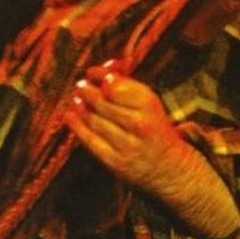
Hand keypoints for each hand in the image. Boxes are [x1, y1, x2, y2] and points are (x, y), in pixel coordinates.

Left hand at [65, 64, 185, 195]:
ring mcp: (125, 144)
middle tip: (80, 85)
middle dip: (87, 91)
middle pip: (103, 101)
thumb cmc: (156, 130)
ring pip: (94, 120)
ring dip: (80, 107)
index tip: (93, 73)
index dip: (100, 76)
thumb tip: (105, 70)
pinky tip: (69, 115)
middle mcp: (137, 122)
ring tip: (76, 98)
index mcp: (149, 104)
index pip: (115, 85)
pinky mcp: (114, 162)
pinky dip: (76, 126)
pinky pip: (90, 140)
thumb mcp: (151, 104)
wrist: (170, 168)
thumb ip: (129, 86)